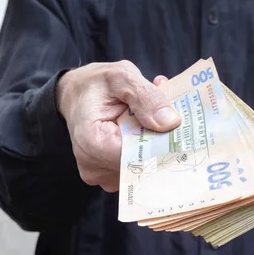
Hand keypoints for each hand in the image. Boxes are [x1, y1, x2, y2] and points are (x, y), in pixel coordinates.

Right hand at [56, 62, 180, 191]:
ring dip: (153, 144)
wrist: (76, 96)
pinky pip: (137, 167)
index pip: (138, 156)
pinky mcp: (111, 177)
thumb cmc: (95, 85)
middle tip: (169, 115)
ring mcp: (103, 176)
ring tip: (150, 117)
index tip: (177, 127)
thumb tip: (171, 122)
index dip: (161, 144)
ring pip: (143, 167)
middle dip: (160, 141)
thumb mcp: (121, 77)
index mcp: (92, 143)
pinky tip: (142, 129)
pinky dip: (145, 149)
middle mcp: (94, 167)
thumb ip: (146, 97)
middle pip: (143, 165)